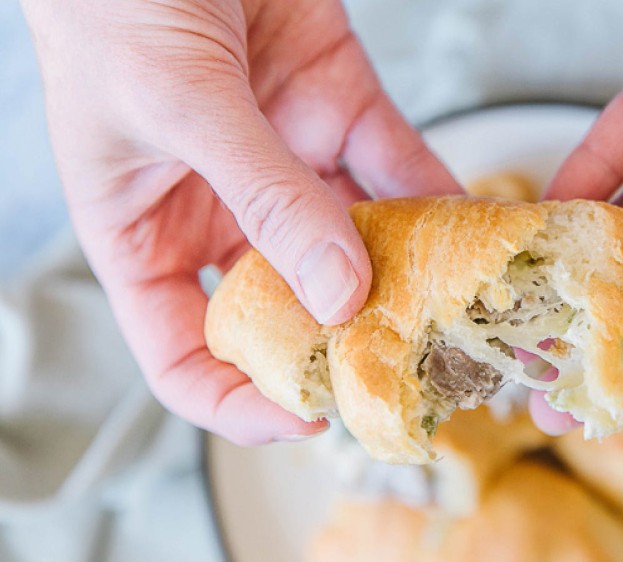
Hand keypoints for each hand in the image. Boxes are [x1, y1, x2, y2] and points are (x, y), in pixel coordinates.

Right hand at [22, 0, 460, 444]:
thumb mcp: (178, 105)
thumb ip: (265, 197)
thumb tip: (339, 293)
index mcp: (148, 233)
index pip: (187, 358)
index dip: (243, 401)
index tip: (312, 414)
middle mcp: (221, 209)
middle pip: (290, 306)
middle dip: (349, 338)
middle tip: (414, 364)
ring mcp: (285, 162)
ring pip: (355, 240)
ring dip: (409, 271)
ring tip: (463, 302)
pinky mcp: (337, 108)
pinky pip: (396, 166)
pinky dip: (436, 195)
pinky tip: (474, 225)